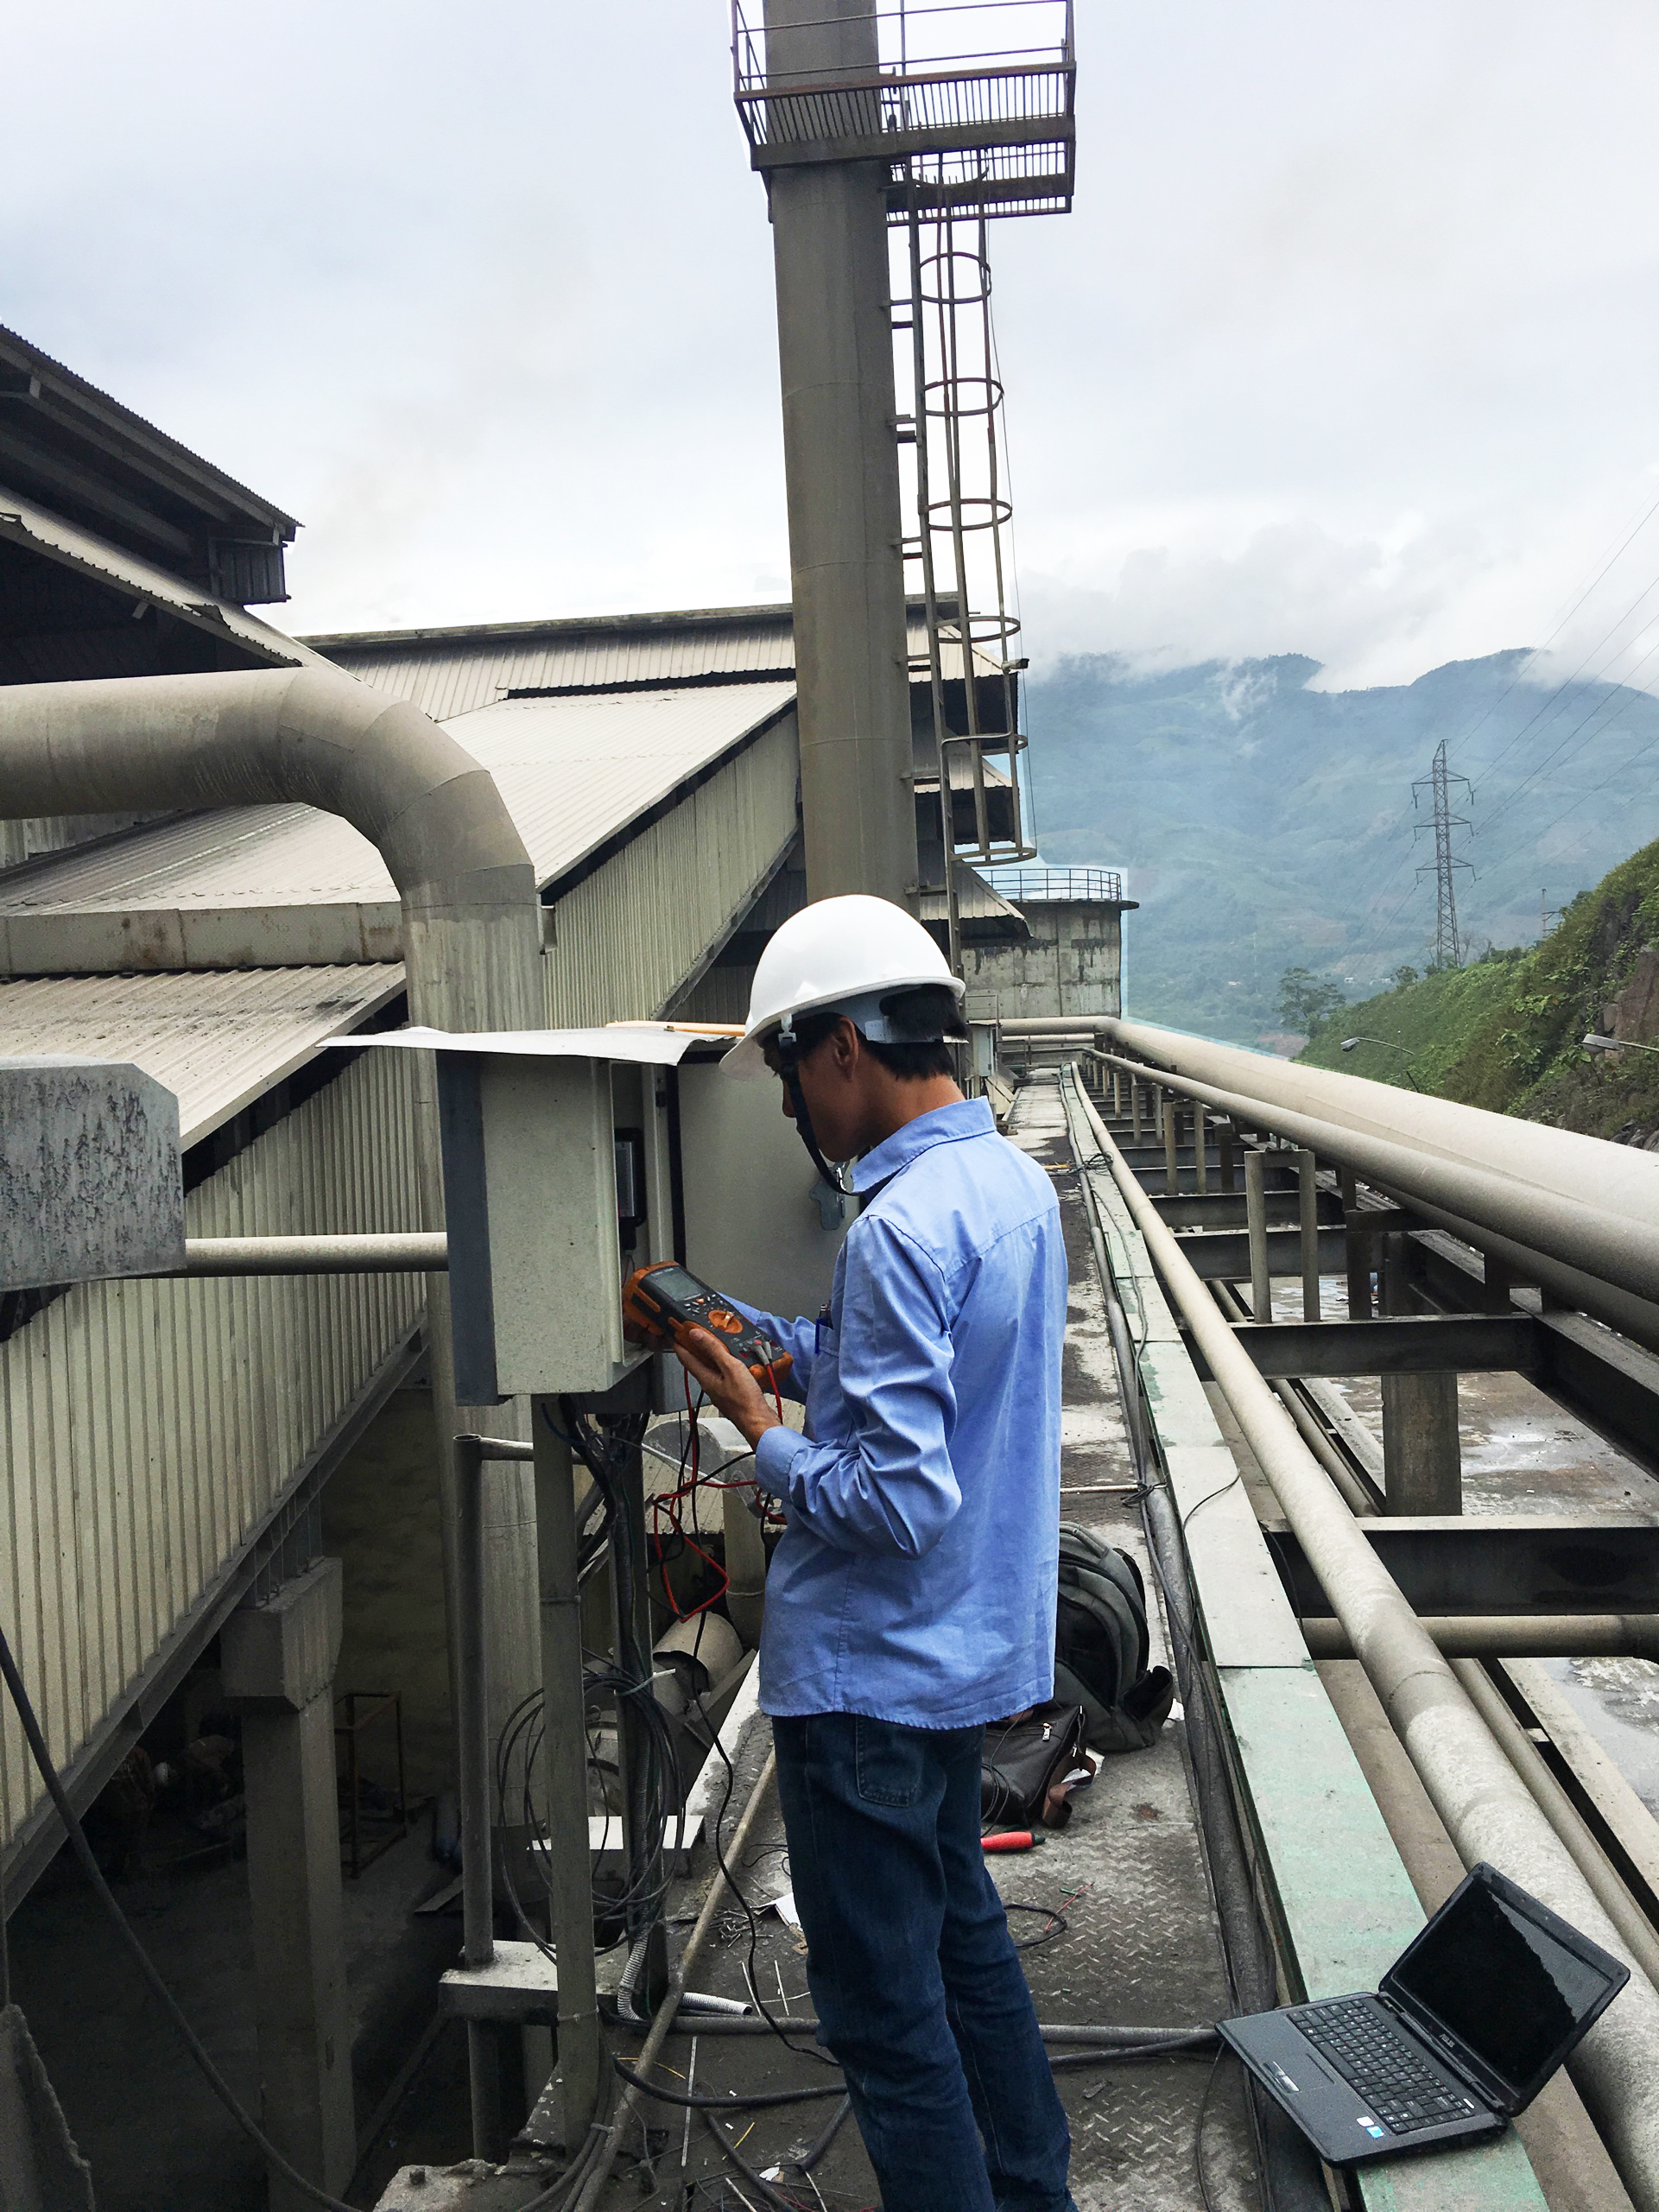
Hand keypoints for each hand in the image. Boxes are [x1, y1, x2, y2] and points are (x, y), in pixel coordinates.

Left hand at [674, 1326, 782, 1451]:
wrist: (758, 1421)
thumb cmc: (744, 1399)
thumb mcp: (730, 1367)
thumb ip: (713, 1349)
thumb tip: (695, 1335)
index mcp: (705, 1378)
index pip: (686, 1359)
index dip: (679, 1345)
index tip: (674, 1335)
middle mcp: (709, 1385)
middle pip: (697, 1363)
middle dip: (693, 1348)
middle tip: (694, 1334)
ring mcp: (719, 1390)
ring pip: (709, 1369)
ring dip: (708, 1356)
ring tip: (712, 1343)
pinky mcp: (730, 1394)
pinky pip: (721, 1375)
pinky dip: (721, 1364)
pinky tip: (730, 1361)